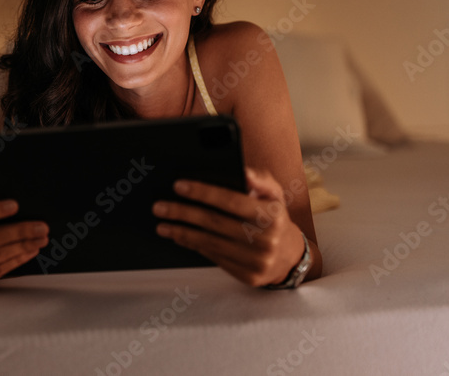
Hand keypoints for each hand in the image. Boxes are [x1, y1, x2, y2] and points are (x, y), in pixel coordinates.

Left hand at [152, 168, 307, 286]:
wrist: (290, 256)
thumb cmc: (273, 217)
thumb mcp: (274, 193)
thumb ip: (259, 178)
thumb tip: (242, 171)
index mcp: (272, 215)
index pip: (231, 201)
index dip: (203, 192)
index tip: (178, 186)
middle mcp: (266, 239)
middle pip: (214, 223)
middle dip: (182, 213)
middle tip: (159, 206)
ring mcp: (256, 260)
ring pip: (209, 242)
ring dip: (181, 232)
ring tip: (161, 224)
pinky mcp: (247, 276)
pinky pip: (213, 257)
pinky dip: (193, 245)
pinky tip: (179, 236)